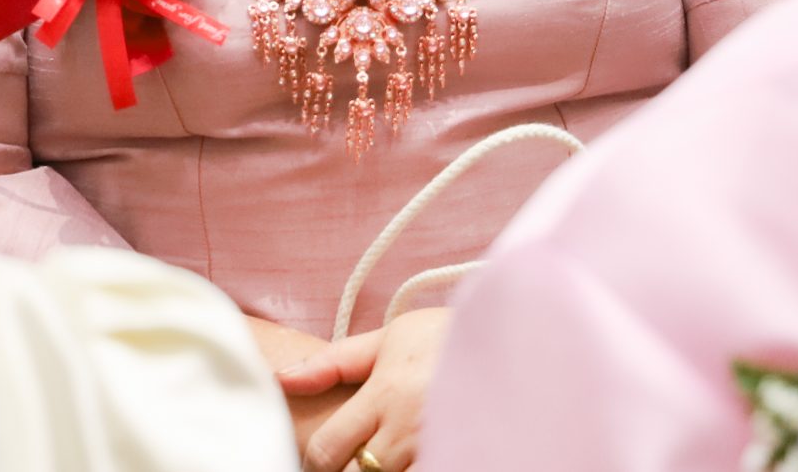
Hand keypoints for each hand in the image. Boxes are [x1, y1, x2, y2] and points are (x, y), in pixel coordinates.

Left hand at [276, 307, 451, 471]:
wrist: (516, 338)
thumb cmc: (447, 338)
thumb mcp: (390, 338)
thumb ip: (334, 362)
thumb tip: (281, 378)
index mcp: (384, 395)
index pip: (327, 451)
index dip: (319, 461)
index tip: (325, 457)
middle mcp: (407, 429)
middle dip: (355, 468)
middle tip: (365, 450)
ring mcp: (435, 448)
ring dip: (387, 470)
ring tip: (392, 452)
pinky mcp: (461, 457)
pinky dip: (414, 466)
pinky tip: (414, 454)